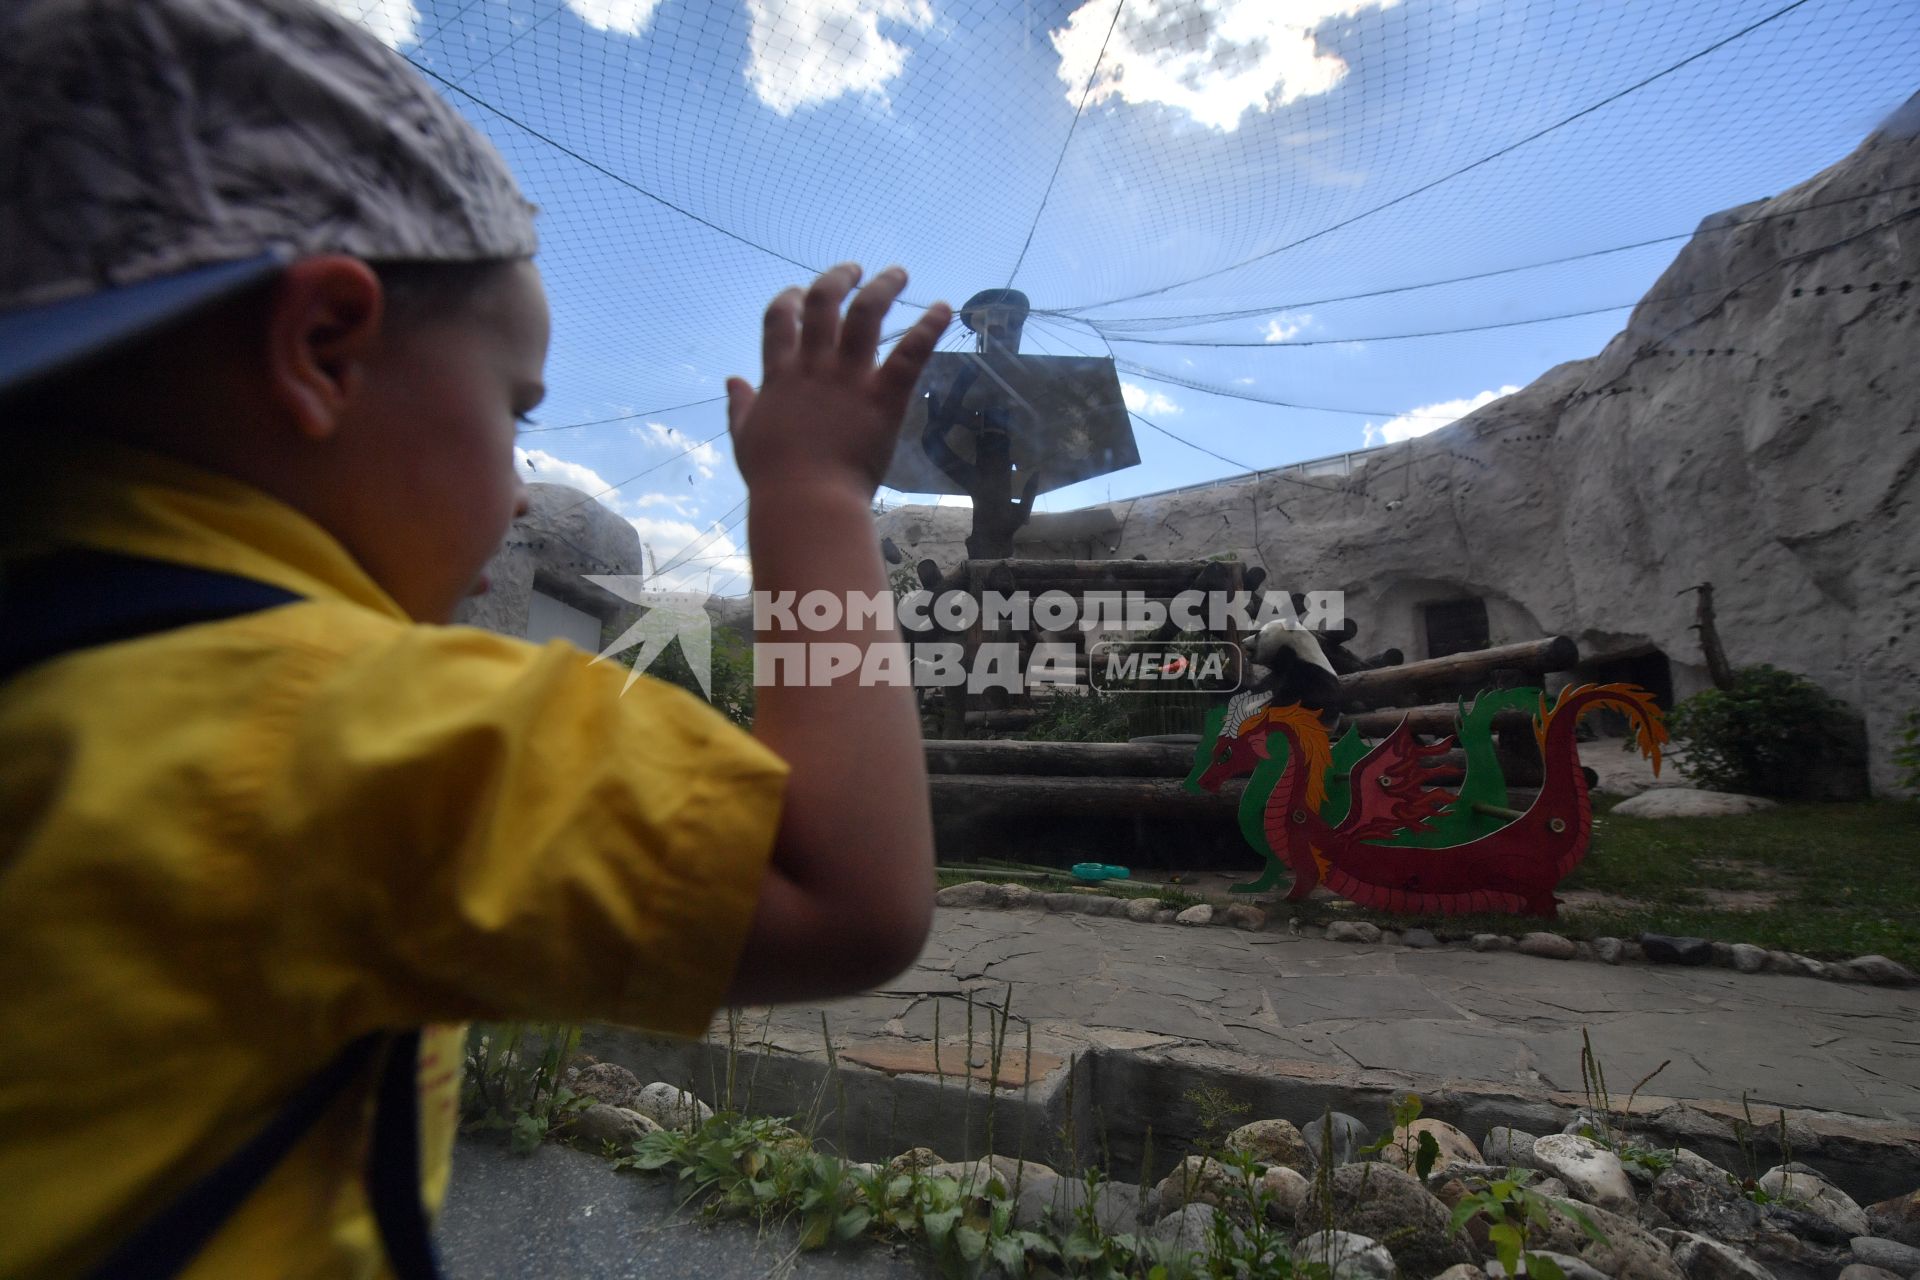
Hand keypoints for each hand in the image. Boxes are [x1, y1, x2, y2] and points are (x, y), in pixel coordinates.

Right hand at [727, 263, 950, 496]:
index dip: (790, 299)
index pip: (780, 319)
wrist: (807, 501)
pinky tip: (944, 308)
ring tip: (897, 273)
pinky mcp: (884, 396)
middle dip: (838, 277)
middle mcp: (814, 366)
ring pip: (865, 313)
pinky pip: (911, 352)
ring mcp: (849, 378)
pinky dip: (930, 326)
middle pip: (823, 302)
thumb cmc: (774, 478)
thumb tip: (732, 381)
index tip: (799, 291)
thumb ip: (740, 406)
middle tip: (854, 268)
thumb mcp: (745, 438)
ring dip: (883, 286)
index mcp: (780, 375)